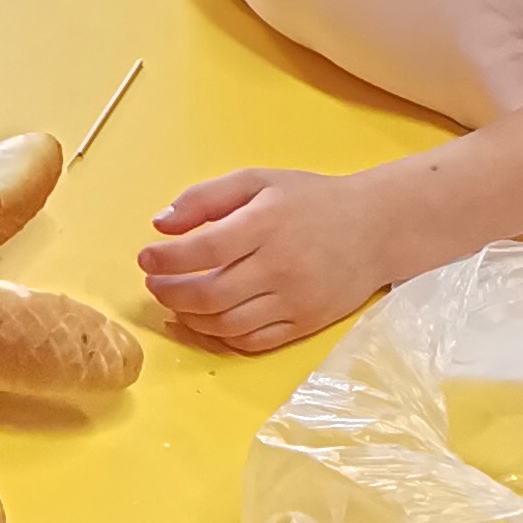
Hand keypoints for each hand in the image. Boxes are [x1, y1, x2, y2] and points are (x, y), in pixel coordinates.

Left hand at [139, 164, 396, 354]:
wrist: (376, 228)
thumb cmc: (310, 200)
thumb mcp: (258, 181)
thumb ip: (206, 197)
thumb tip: (160, 225)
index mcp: (266, 224)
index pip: (202, 250)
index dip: (165, 259)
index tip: (145, 258)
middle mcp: (280, 266)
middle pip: (209, 294)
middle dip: (169, 293)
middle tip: (155, 284)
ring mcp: (294, 300)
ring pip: (226, 324)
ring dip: (190, 317)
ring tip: (176, 302)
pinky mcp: (305, 325)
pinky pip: (252, 341)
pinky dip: (221, 336)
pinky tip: (207, 320)